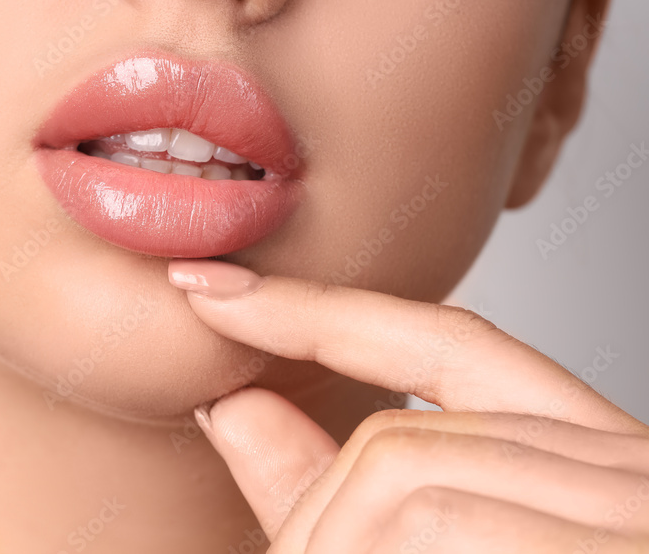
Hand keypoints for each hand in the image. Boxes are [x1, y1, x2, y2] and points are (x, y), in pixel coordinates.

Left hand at [168, 259, 648, 552]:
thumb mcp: (442, 551)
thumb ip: (341, 500)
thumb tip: (236, 413)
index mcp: (590, 464)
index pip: (444, 346)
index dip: (323, 314)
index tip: (216, 294)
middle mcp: (628, 473)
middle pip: (397, 444)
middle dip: (306, 520)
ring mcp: (637, 514)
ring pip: (403, 480)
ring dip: (325, 545)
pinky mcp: (626, 548)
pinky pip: (442, 524)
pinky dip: (374, 551)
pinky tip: (388, 552)